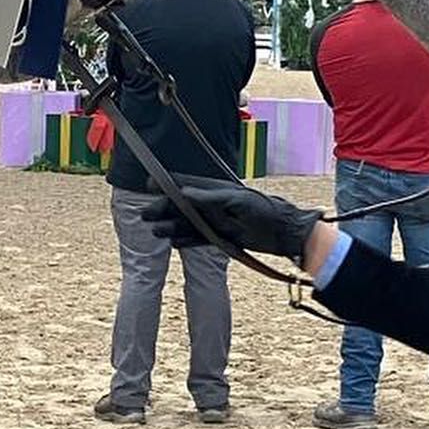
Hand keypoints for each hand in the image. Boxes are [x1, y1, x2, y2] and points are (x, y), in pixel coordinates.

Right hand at [141, 174, 323, 263]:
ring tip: (156, 231)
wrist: (282, 232)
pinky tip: (174, 243)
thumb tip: (184, 192)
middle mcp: (212, 205)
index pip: (186, 185)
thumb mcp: (235, 201)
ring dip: (171, 227)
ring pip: (187, 224)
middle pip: (182, 206)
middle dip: (163, 209)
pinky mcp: (220, 237)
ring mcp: (215, 221)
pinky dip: (186, 241)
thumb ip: (209, 197)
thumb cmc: (262, 209)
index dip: (167, 184)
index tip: (149, 185)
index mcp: (215, 190)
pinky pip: (198, 239)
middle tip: (145, 215)